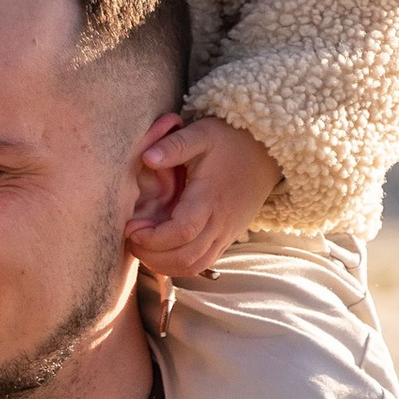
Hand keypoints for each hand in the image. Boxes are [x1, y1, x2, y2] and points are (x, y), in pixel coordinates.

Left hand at [126, 112, 282, 282]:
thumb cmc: (230, 140)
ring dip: (164, 265)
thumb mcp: (202, 133)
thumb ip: (174, 145)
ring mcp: (226, 234)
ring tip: (143, 246)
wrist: (267, 152)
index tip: (131, 226)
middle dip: (151, 255)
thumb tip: (147, 157)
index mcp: (210, 198)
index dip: (152, 238)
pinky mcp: (227, 238)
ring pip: (193, 266)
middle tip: (131, 238)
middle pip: (185, 258)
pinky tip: (160, 249)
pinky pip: (202, 262)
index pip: (181, 233)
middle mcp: (220, 223)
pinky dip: (178, 264)